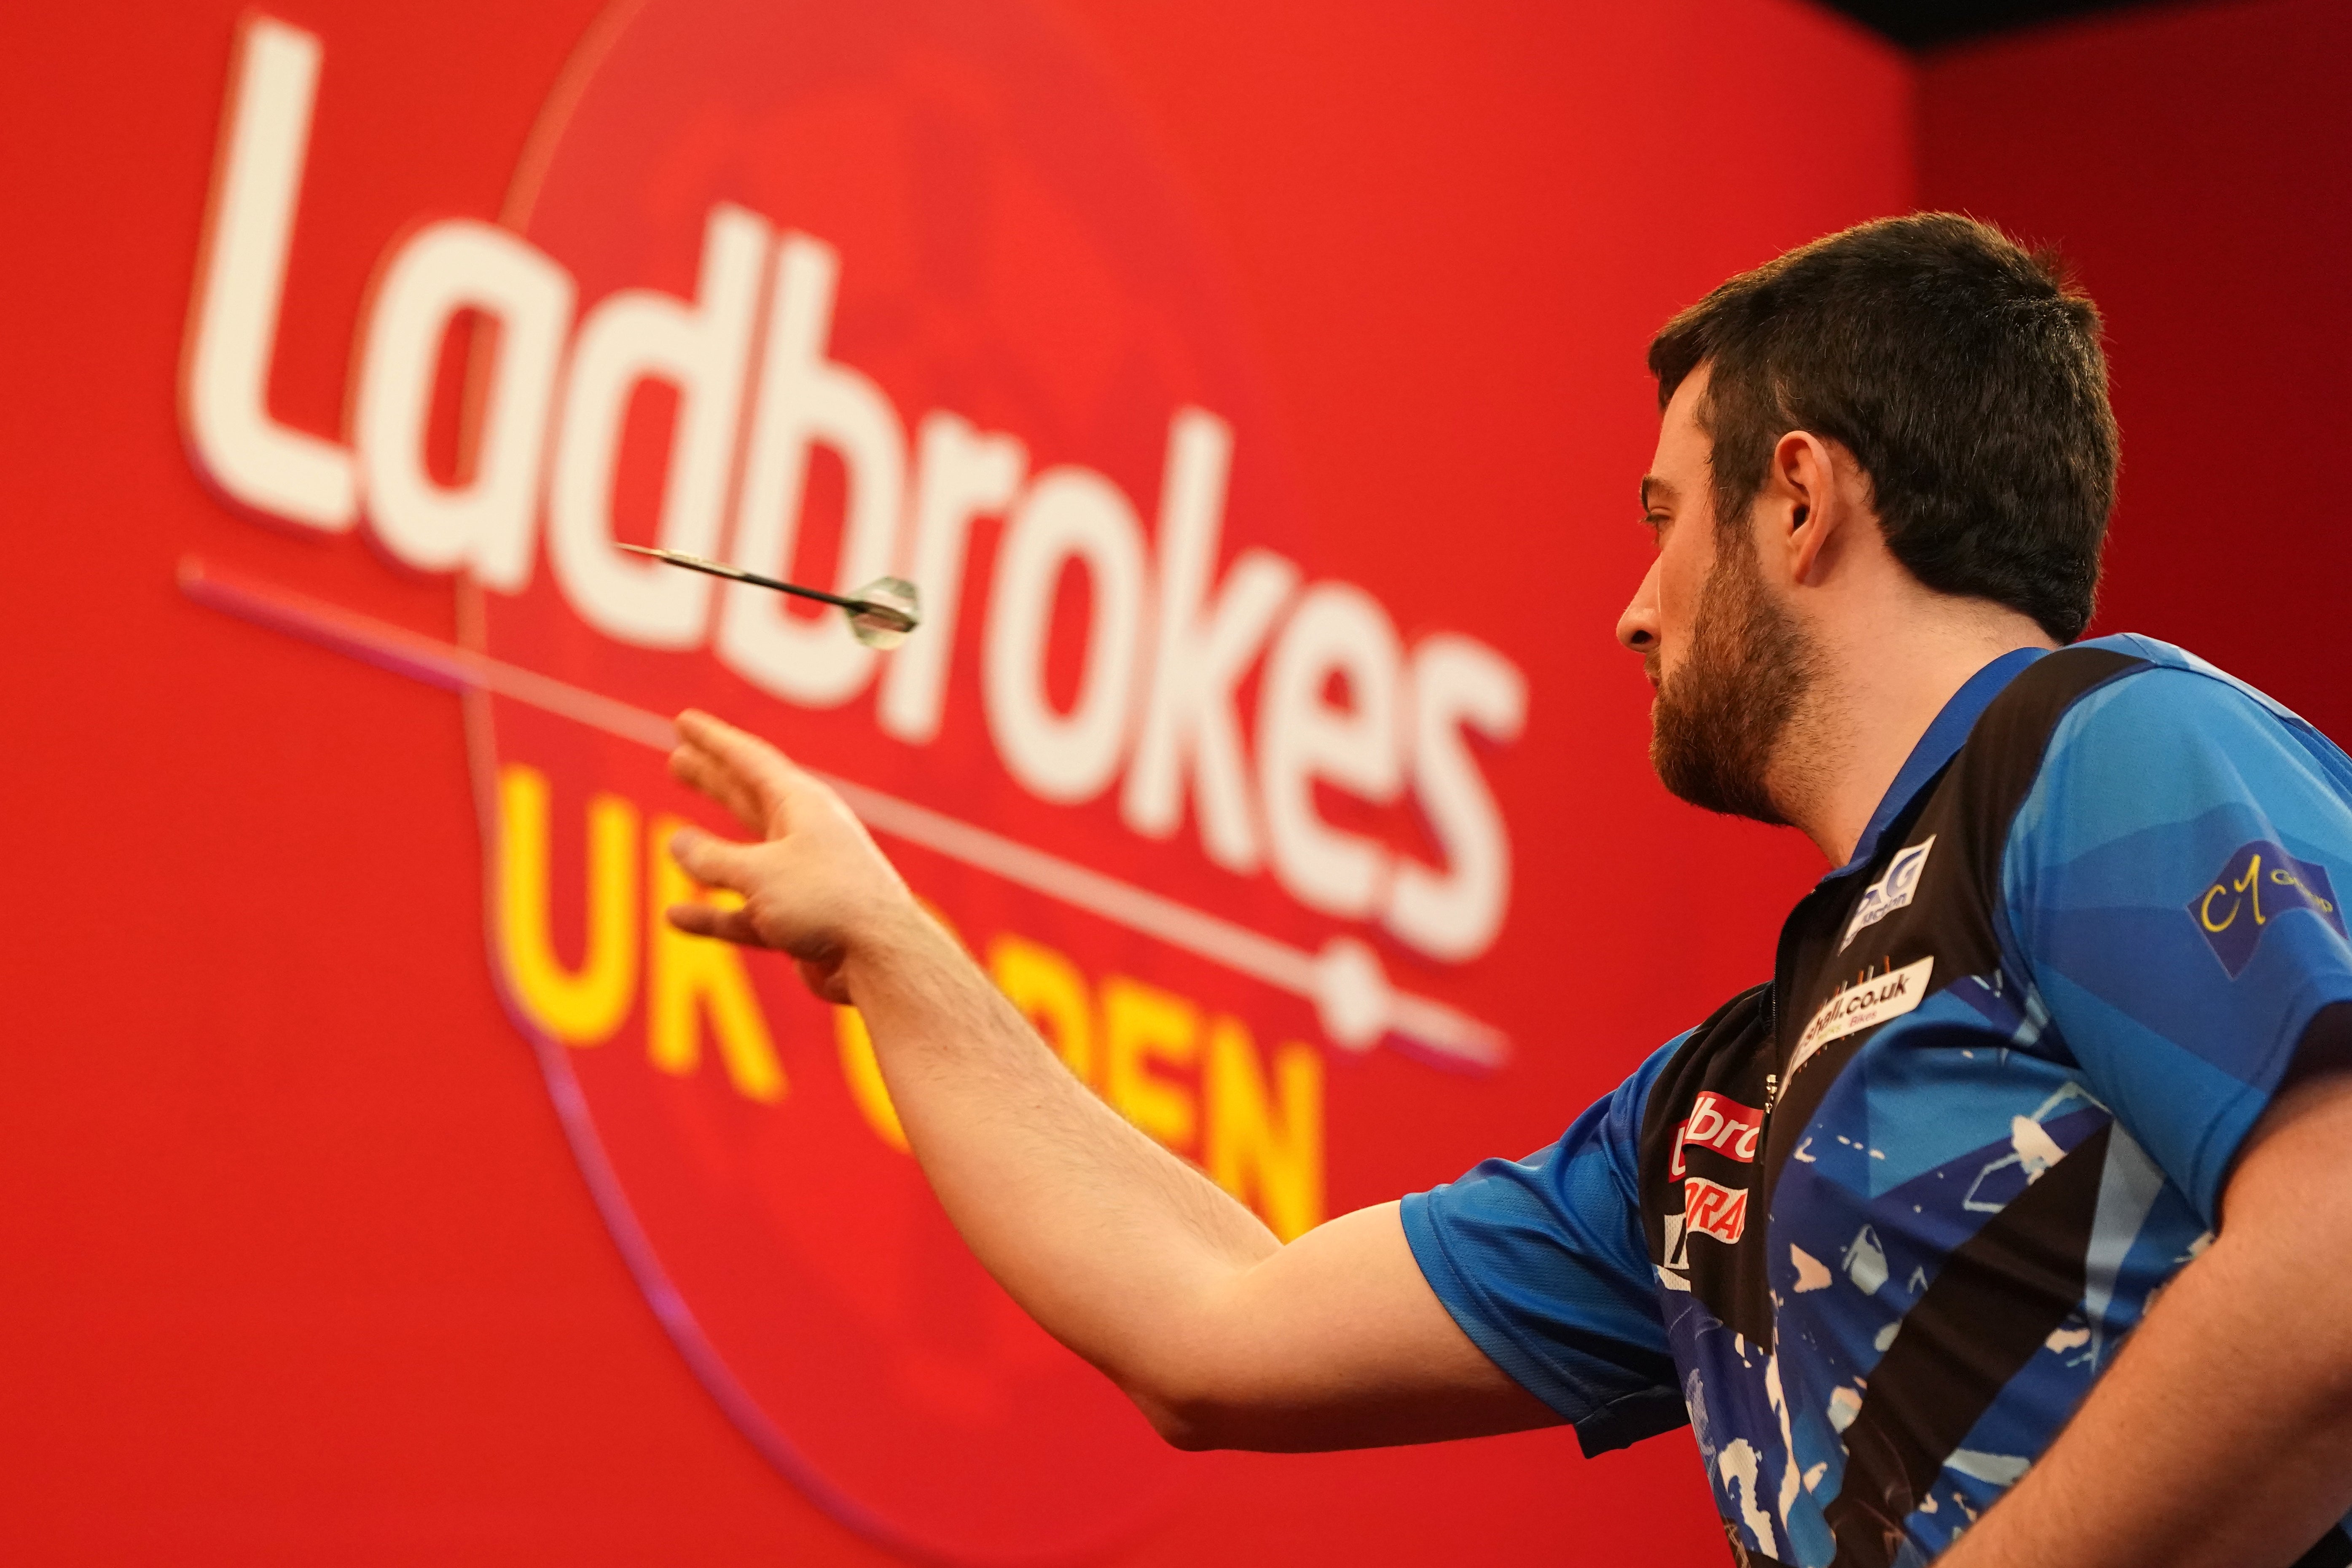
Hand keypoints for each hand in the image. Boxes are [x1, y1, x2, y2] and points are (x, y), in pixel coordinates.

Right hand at [663, 708, 918, 1002]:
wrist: (880, 959)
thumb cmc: (828, 902)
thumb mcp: (759, 872)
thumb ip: (713, 858)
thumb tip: (677, 844)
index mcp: (802, 806)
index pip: (750, 761)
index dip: (714, 741)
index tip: (684, 720)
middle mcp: (804, 836)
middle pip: (748, 799)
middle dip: (713, 780)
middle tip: (677, 760)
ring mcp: (802, 881)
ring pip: (743, 858)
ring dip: (707, 849)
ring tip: (672, 837)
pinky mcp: (798, 923)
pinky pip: (744, 914)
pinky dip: (713, 914)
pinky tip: (676, 917)